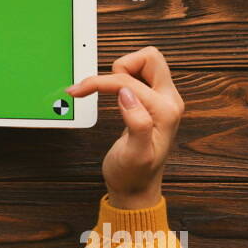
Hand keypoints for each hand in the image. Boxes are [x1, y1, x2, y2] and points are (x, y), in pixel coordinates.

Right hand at [67, 47, 184, 209]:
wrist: (136, 189)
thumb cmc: (134, 175)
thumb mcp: (135, 155)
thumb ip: (137, 123)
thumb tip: (127, 94)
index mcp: (166, 110)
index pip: (129, 81)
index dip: (100, 83)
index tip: (79, 91)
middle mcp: (169, 100)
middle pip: (149, 58)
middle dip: (120, 66)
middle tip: (101, 87)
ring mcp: (161, 99)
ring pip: (143, 63)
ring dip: (119, 72)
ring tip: (102, 92)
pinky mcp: (150, 101)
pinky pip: (138, 75)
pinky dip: (119, 78)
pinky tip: (107, 93)